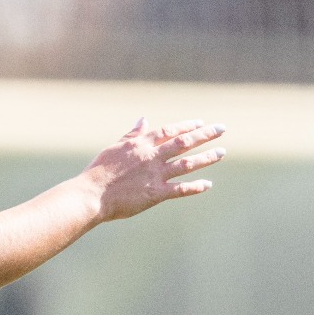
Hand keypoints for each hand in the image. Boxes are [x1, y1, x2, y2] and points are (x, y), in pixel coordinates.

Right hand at [81, 119, 224, 222]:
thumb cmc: (99, 172)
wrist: (92, 194)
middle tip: (221, 129)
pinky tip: (208, 184)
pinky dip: (195, 187)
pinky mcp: (156, 194)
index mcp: (141, 144)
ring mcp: (156, 175)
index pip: (169, 131)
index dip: (187, 126)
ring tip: (221, 152)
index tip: (201, 123)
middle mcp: (152, 157)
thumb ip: (132, 134)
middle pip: (184, 143)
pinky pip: (181, 189)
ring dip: (206, 157)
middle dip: (205, 134)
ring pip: (187, 164)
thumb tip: (144, 119)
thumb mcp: (115, 148)